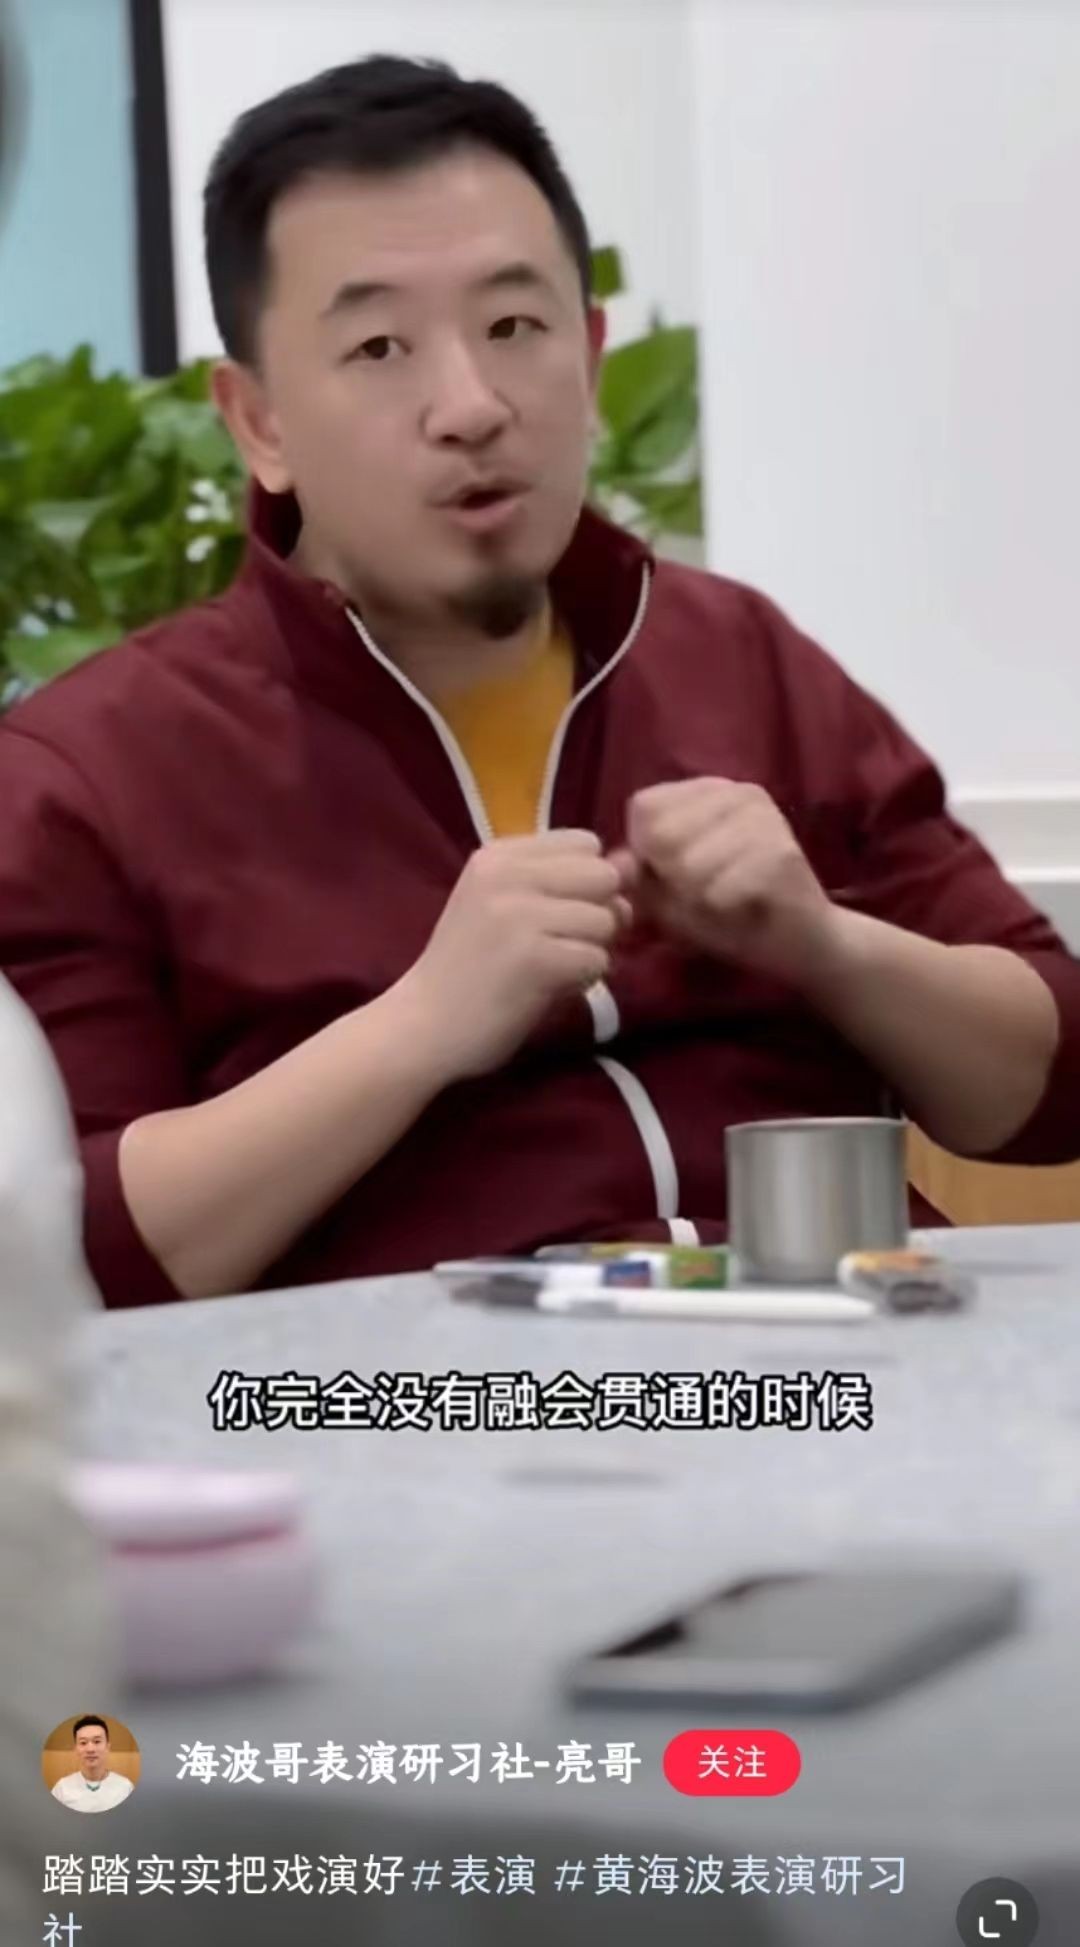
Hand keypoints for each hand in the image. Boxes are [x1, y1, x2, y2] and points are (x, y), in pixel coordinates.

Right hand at [398, 831, 630, 1080]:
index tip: (561, 912)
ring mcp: (519, 915)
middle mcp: (507, 874)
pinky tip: (551, 987)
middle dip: (598, 913)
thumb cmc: (468, 968)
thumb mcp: (503, 905)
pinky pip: (597, 958)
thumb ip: (562, 881)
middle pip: (603, 876)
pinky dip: (584, 979)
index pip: (585, 842)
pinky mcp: (534, 958)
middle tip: (565, 943)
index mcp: (498, 855)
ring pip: (606, 920)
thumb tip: (632, 864)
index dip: (588, 881)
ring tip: (553, 968)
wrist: (422, 1025)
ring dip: (591, 951)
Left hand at [613, 778, 838, 983]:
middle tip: (704, 894)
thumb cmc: (730, 914)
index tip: (671, 875)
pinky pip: (718, 890)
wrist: (800, 944)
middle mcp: (739, 792)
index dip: (645, 852)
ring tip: (725, 902)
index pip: (646, 806)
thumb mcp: (671, 893)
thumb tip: (616, 864)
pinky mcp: (781, 852)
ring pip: (688, 865)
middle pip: (662, 834)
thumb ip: (640, 873)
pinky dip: (722, 911)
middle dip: (671, 879)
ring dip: (698, 899)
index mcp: (710, 791)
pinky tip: (746, 909)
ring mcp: (764, 817)